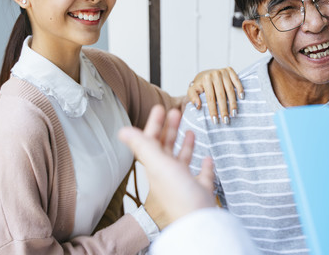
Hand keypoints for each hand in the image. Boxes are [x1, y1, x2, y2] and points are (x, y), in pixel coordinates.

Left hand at [118, 105, 214, 229]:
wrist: (198, 220)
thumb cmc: (179, 194)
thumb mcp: (159, 164)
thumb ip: (142, 145)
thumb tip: (122, 131)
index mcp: (157, 167)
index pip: (152, 141)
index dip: (154, 124)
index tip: (159, 107)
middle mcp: (169, 174)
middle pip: (167, 147)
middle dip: (170, 128)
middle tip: (175, 112)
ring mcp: (185, 182)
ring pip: (182, 160)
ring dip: (185, 144)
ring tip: (189, 130)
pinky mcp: (200, 190)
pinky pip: (202, 174)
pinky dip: (204, 164)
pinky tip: (207, 156)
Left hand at [187, 67, 243, 124]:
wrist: (207, 74)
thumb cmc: (201, 86)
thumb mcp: (192, 91)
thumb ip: (192, 97)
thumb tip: (198, 106)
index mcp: (206, 79)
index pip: (210, 98)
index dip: (213, 110)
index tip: (215, 121)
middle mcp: (215, 74)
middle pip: (221, 95)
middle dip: (224, 109)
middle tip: (226, 121)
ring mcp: (223, 72)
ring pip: (230, 90)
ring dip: (233, 103)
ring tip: (234, 114)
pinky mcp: (230, 70)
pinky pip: (237, 80)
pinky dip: (240, 89)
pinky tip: (241, 98)